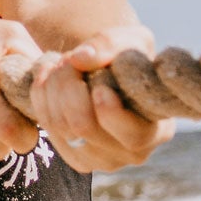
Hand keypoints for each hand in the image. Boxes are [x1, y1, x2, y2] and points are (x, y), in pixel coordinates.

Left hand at [27, 25, 174, 173]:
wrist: (110, 75)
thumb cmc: (129, 58)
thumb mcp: (132, 39)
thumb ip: (111, 44)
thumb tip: (80, 58)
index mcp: (158, 130)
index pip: (133, 134)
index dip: (110, 111)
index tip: (99, 84)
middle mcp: (133, 154)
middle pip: (84, 127)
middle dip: (68, 85)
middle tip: (69, 58)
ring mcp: (102, 161)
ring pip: (61, 127)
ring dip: (53, 87)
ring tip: (60, 63)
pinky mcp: (76, 159)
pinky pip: (47, 128)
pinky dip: (41, 98)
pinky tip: (49, 77)